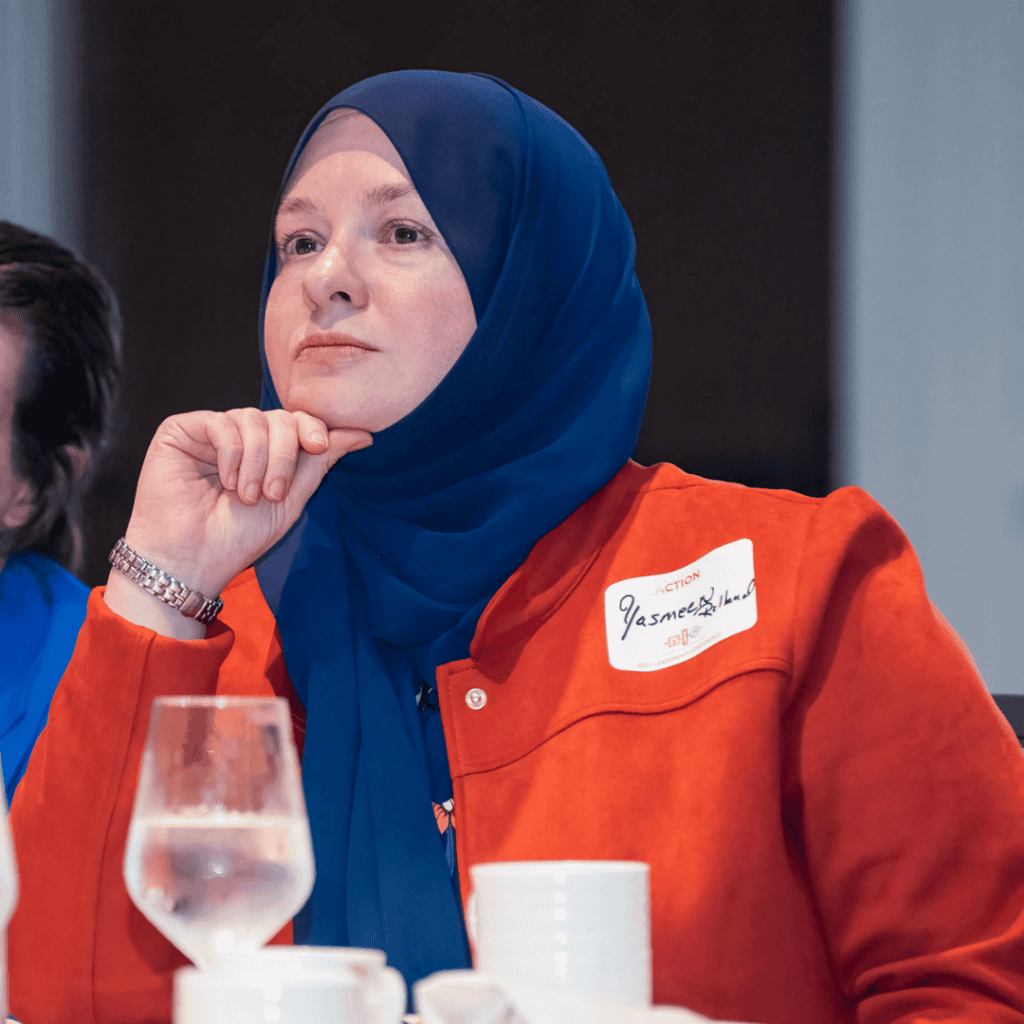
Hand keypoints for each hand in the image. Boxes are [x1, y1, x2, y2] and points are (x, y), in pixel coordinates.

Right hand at [105, 409, 370, 635]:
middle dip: (284, 455)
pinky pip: (221, 423)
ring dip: (257, 461)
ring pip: (252, 419)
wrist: (194, 559)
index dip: (312, 428)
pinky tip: (226, 482)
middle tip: (273, 493)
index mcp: (266, 452)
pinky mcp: (181, 431)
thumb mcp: (291, 499)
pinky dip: (231, 453)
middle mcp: (240, 437)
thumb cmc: (238, 537)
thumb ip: (321, 462)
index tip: (320, 446)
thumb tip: (362, 434)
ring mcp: (210, 433)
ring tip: (247, 496)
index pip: (296, 422)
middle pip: (279, 418)